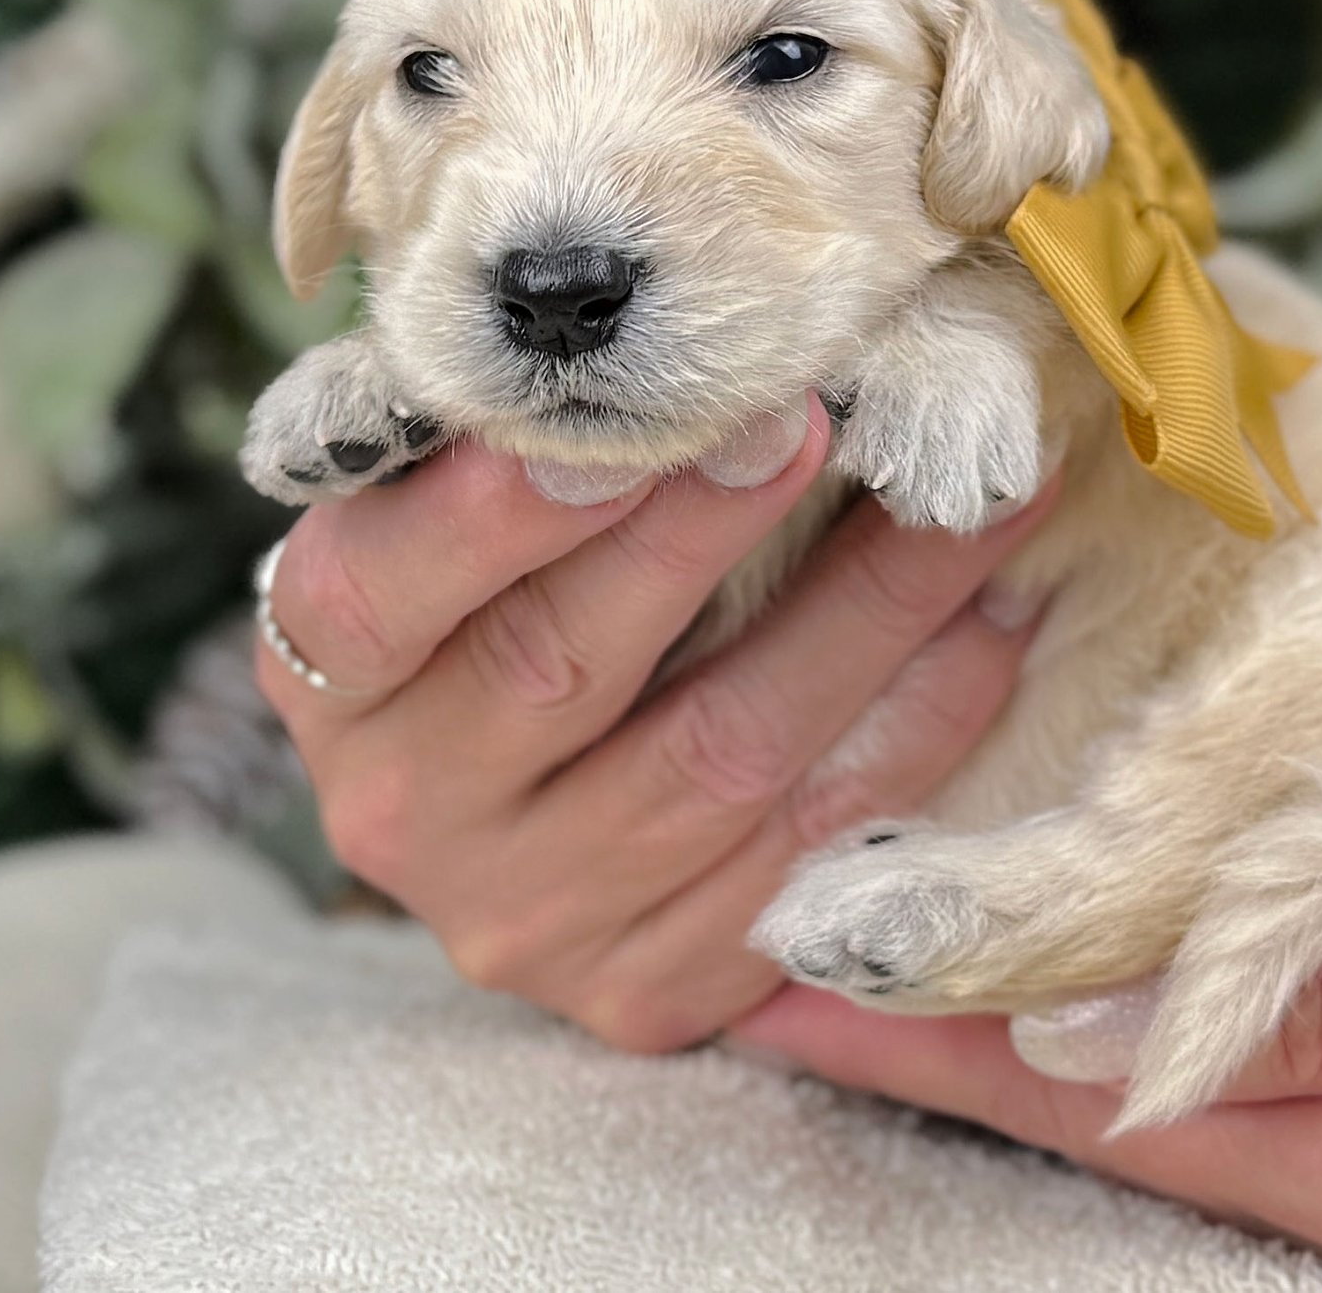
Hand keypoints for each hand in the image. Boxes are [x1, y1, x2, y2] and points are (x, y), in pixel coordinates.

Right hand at [254, 395, 1057, 1051]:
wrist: (502, 808)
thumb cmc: (493, 595)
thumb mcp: (443, 510)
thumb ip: (498, 435)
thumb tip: (634, 330)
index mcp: (330, 677)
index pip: (379, 589)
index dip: (500, 506)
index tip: (626, 408)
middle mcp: (408, 816)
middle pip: (562, 668)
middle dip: (705, 529)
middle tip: (814, 415)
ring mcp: (529, 922)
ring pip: (721, 763)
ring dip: (867, 618)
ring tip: (970, 502)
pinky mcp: (644, 991)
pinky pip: (809, 856)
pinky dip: (916, 730)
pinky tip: (991, 625)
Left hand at [732, 774, 1321, 1291]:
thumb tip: (1105, 1023)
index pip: (1097, 1087)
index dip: (926, 1033)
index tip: (771, 979)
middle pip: (1131, 1113)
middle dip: (964, 1042)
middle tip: (810, 963)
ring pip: (1214, 1106)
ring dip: (1069, 1034)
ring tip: (938, 964)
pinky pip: (1321, 1092)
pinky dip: (1205, 1033)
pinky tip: (1174, 980)